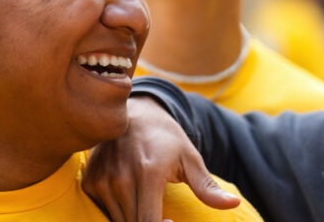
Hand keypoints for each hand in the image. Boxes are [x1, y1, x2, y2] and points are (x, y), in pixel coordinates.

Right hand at [83, 96, 239, 221]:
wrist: (133, 112)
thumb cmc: (166, 137)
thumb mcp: (189, 157)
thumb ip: (207, 187)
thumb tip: (234, 204)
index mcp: (148, 173)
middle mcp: (120, 177)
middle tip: (162, 214)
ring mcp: (102, 179)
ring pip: (118, 220)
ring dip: (134, 219)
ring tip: (147, 205)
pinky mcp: (90, 181)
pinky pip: (103, 211)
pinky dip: (117, 212)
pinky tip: (130, 200)